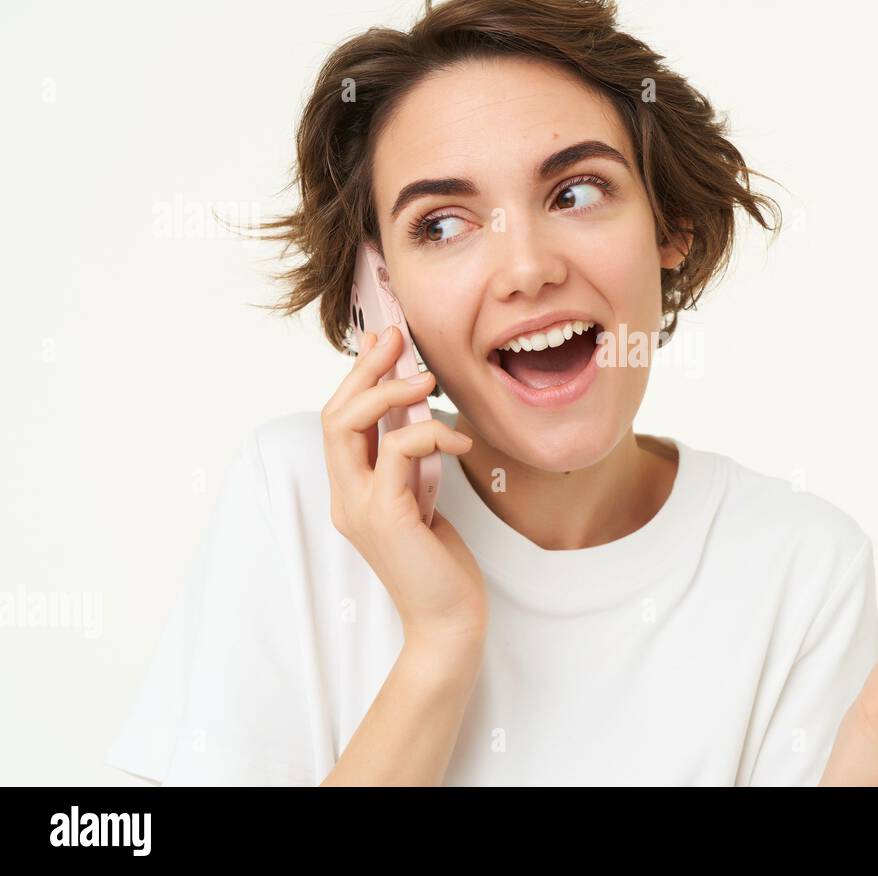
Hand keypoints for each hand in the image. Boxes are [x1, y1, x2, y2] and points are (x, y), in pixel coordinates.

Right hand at [321, 323, 487, 645]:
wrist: (449, 620)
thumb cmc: (441, 563)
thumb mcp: (423, 498)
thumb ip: (410, 463)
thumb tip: (412, 415)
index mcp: (351, 492)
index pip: (339, 422)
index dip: (357, 376)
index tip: (381, 340)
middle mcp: (345, 497)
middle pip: (333, 415)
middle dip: (364, 370)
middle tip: (397, 340)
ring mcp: (358, 507)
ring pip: (347, 426)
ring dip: (388, 392)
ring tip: (427, 381)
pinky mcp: (386, 516)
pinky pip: (398, 452)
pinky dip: (429, 434)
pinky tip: (461, 440)